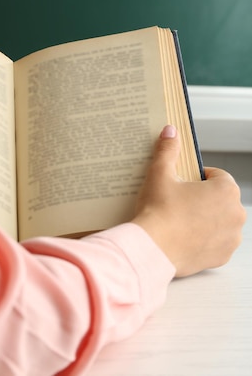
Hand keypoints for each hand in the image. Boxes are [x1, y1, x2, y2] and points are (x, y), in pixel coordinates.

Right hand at [131, 125, 246, 276]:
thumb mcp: (160, 173)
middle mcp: (236, 213)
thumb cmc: (158, 211)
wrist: (152, 249)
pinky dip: (204, 238)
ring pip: (219, 221)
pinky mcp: (222, 256)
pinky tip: (184, 236)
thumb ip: (168, 150)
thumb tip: (170, 131)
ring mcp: (231, 237)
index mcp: (226, 190)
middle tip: (178, 200)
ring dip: (205, 218)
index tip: (181, 183)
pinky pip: (216, 242)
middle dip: (202, 198)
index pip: (217, 175)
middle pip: (220, 198)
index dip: (197, 177)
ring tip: (179, 219)